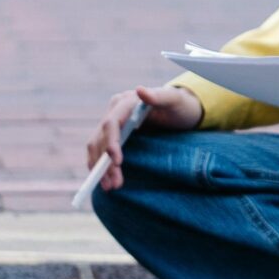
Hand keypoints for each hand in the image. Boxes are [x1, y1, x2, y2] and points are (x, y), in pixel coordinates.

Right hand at [82, 85, 202, 191]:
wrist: (182, 112)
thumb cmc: (181, 106)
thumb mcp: (175, 100)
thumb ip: (160, 96)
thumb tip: (140, 90)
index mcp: (125, 102)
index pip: (111, 123)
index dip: (110, 143)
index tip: (117, 162)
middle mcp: (114, 112)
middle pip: (101, 138)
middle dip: (104, 163)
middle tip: (113, 185)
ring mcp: (112, 124)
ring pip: (97, 148)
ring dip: (99, 168)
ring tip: (110, 188)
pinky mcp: (114, 136)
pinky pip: (100, 152)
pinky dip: (100, 167)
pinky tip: (104, 180)